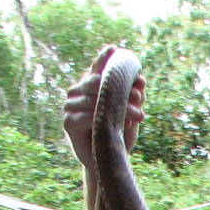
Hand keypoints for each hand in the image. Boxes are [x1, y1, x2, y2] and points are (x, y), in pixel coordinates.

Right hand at [63, 45, 144, 170]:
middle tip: (140, 97)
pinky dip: (103, 119)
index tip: (114, 49)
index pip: (97, 68)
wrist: (108, 160)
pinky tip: (114, 125)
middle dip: (121, 89)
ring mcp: (70, 106)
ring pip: (95, 99)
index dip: (103, 58)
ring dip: (119, 107)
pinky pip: (86, 116)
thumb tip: (142, 81)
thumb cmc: (118, 133)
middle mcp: (78, 92)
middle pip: (99, 83)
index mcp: (91, 86)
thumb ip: (133, 96)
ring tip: (139, 115)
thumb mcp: (129, 112)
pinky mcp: (68, 123)